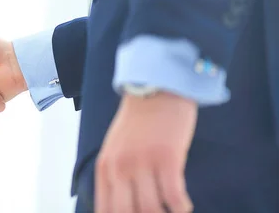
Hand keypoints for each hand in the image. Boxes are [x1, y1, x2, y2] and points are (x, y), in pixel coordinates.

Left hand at [95, 92, 196, 212]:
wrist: (156, 88)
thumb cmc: (138, 122)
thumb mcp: (116, 148)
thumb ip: (115, 176)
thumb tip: (121, 207)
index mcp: (105, 167)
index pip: (105, 211)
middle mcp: (120, 167)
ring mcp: (142, 162)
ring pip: (152, 210)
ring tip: (172, 210)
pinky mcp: (167, 158)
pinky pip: (174, 197)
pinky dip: (181, 207)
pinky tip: (183, 205)